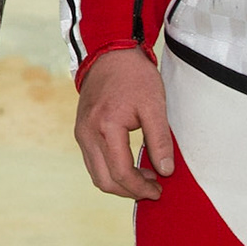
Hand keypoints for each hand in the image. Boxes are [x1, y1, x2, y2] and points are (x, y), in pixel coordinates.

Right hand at [73, 48, 172, 199]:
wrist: (109, 54)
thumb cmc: (133, 76)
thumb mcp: (154, 105)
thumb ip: (160, 140)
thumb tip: (165, 171)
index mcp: (106, 126)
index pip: (121, 172)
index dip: (140, 188)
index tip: (159, 190)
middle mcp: (87, 133)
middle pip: (104, 180)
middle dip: (129, 191)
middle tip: (153, 188)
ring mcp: (81, 132)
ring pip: (96, 174)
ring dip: (119, 182)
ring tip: (144, 177)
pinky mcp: (81, 130)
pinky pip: (93, 161)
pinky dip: (110, 170)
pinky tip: (129, 164)